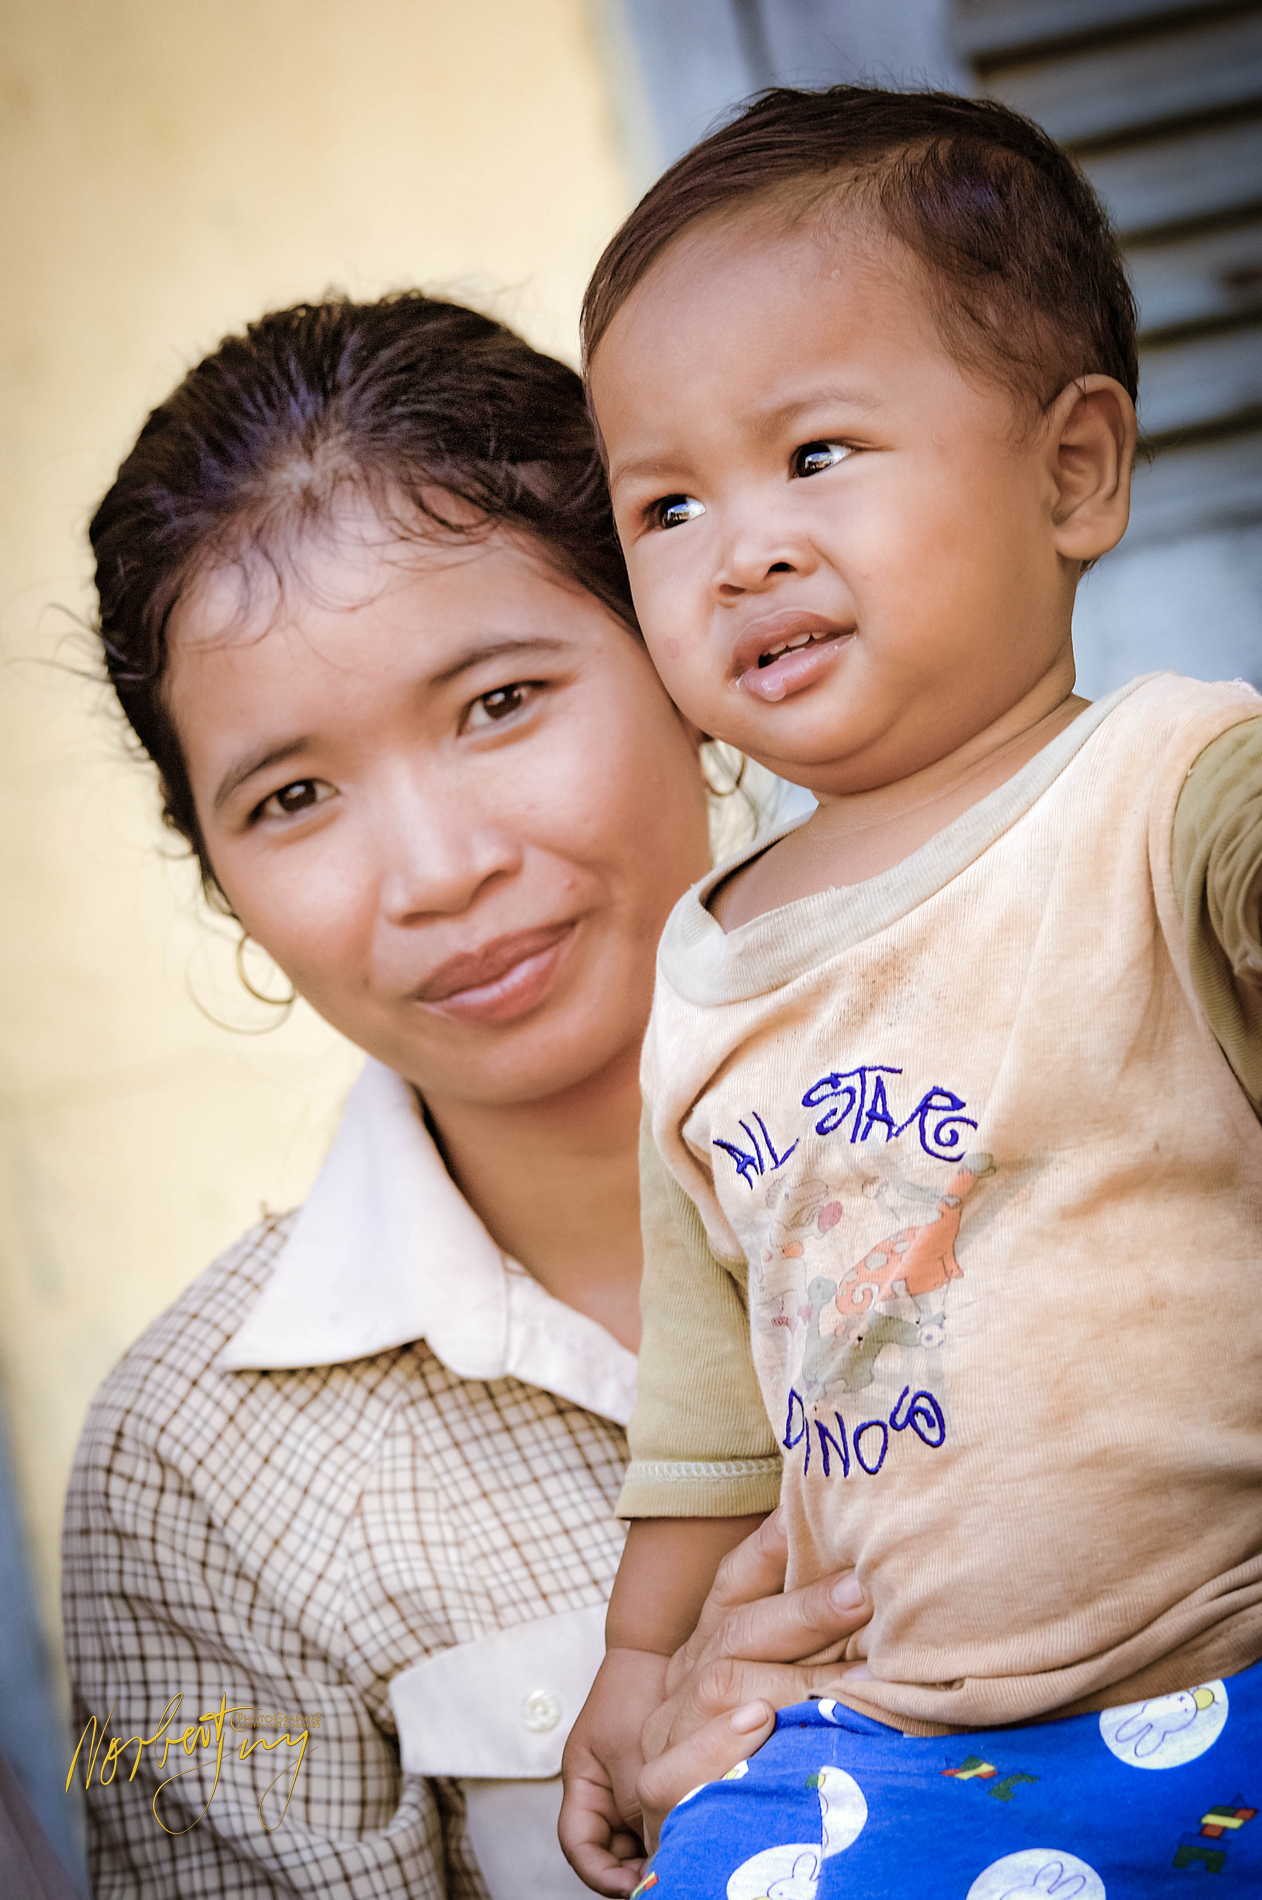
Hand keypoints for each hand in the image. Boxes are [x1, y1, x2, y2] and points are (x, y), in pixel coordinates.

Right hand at [559, 1646, 667, 1896]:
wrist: (659, 1647)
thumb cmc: (635, 1691)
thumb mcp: (630, 1751)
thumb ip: (637, 1801)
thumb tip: (656, 1851)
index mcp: (582, 1784)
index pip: (578, 1845)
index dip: (599, 1873)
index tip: (632, 1884)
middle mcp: (603, 1792)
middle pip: (608, 1850)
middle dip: (633, 1868)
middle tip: (667, 1876)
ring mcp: (631, 1786)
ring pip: (638, 1836)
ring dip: (656, 1847)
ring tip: (684, 1854)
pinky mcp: (658, 1777)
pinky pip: (661, 1813)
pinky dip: (673, 1823)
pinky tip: (696, 1827)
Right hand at [635, 1512, 869, 1846]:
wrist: (687, 1844)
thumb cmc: (749, 1761)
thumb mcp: (774, 1697)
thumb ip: (810, 1659)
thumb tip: (883, 1607)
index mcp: (710, 1648)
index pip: (736, 1586)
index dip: (770, 1547)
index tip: (813, 1514)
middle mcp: (687, 1679)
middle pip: (740, 1630)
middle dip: (804, 1610)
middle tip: (863, 1592)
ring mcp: (667, 1730)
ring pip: (716, 1687)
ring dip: (780, 1675)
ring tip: (834, 1668)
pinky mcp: (659, 1791)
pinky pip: (675, 1767)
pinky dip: (717, 1747)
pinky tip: (758, 1726)